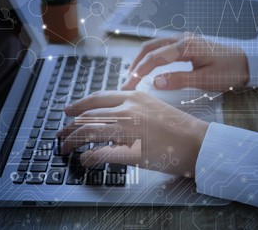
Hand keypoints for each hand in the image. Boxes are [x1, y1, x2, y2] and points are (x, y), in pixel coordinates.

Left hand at [58, 91, 208, 176]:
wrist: (196, 141)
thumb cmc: (178, 127)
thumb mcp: (153, 107)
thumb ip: (131, 108)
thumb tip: (110, 118)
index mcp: (133, 97)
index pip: (97, 98)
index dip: (78, 105)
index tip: (68, 111)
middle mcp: (127, 109)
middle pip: (88, 115)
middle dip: (69, 126)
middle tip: (60, 134)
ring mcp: (127, 129)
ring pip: (88, 132)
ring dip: (72, 141)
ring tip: (65, 148)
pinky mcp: (129, 151)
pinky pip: (100, 153)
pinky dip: (88, 158)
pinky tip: (85, 161)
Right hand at [122, 33, 249, 90]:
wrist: (247, 62)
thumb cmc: (230, 71)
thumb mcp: (205, 80)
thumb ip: (179, 80)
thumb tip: (155, 82)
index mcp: (185, 46)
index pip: (154, 57)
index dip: (138, 71)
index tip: (128, 85)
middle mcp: (182, 39)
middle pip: (149, 48)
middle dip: (135, 64)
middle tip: (126, 81)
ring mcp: (184, 40)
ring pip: (154, 45)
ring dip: (141, 59)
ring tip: (132, 75)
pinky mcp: (187, 44)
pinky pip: (163, 47)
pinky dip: (151, 57)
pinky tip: (148, 67)